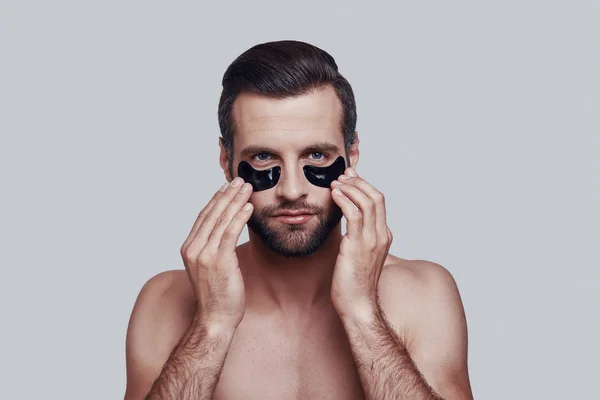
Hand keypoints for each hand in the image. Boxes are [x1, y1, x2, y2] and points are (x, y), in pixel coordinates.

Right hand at [180, 177, 253, 329]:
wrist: (215, 318)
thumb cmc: (217, 295)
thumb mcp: (210, 267)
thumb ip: (213, 248)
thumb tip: (226, 231)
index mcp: (189, 248)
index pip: (204, 216)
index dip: (216, 199)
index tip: (227, 187)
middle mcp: (193, 248)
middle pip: (212, 214)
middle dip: (227, 195)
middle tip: (240, 180)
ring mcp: (204, 255)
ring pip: (221, 220)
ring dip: (236, 201)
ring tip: (247, 188)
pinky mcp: (219, 261)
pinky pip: (230, 233)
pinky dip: (239, 217)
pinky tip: (248, 207)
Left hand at [329, 168, 392, 319]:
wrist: (357, 304)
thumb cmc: (354, 283)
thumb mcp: (357, 254)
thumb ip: (355, 237)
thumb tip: (345, 223)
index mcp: (383, 236)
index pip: (378, 201)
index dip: (364, 185)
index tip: (350, 178)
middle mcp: (381, 235)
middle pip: (376, 197)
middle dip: (358, 182)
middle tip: (342, 175)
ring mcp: (372, 240)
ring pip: (367, 202)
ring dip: (350, 187)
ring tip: (336, 182)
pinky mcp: (358, 245)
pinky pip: (354, 214)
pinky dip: (344, 200)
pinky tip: (334, 194)